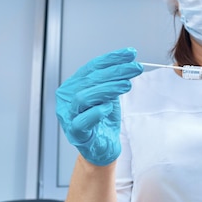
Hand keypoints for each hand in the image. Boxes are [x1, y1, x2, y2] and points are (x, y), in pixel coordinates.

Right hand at [55, 48, 142, 165]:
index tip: (130, 53)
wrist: (102, 148)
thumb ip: (113, 80)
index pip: (92, 67)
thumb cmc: (103, 120)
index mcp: (74, 86)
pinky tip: (108, 107)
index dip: (112, 59)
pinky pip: (82, 121)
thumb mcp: (109, 95)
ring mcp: (68, 116)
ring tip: (127, 85)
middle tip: (134, 68)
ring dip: (107, 89)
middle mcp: (67, 99)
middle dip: (115, 71)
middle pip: (90, 80)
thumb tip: (129, 61)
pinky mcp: (75, 133)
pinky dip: (96, 112)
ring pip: (83, 97)